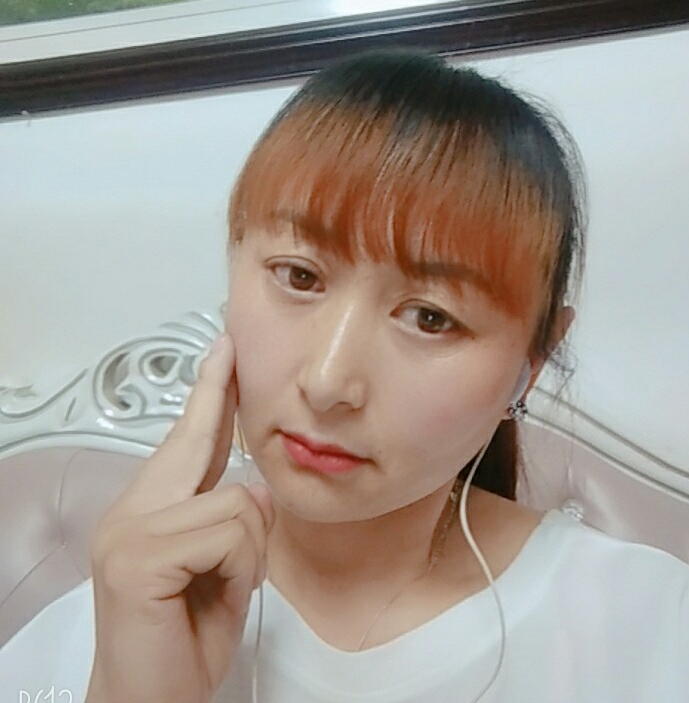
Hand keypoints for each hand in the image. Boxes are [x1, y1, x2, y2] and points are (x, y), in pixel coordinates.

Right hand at [85, 334, 274, 702]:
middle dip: (216, 398)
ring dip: (249, 551)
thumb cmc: (183, 639)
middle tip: (228, 350)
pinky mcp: (138, 555)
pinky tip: (211, 594)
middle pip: (196, 441)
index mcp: (151, 511)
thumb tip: (257, 488)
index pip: (186, 440)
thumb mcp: (226, 569)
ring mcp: (131, 530)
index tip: (223, 354)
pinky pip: (229, 532)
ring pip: (238, 501)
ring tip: (222, 585)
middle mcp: (133, 511)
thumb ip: (236, 522)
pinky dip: (242, 567)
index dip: (209, 395)